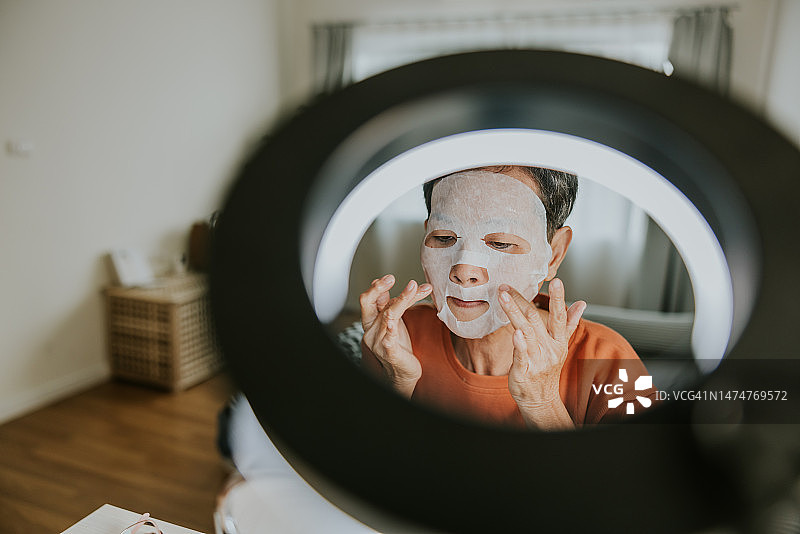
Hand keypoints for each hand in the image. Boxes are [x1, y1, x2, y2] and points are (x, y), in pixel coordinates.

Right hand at [360, 274, 431, 397]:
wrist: (403, 373)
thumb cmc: (398, 346)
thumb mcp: (393, 320)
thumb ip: (390, 304)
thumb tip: (385, 283)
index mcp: (370, 321)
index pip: (369, 298)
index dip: (377, 286)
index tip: (390, 277)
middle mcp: (371, 329)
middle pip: (368, 303)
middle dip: (378, 288)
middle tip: (391, 277)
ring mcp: (378, 341)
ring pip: (388, 314)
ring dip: (402, 299)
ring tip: (415, 287)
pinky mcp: (389, 352)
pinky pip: (389, 337)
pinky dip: (391, 328)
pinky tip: (393, 321)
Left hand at [498, 278, 585, 429]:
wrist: (541, 399)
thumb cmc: (548, 369)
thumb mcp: (561, 346)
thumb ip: (569, 323)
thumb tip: (582, 303)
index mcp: (558, 341)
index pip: (560, 316)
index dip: (559, 299)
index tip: (557, 281)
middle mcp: (549, 349)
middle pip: (536, 320)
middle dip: (520, 300)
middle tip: (506, 286)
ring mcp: (537, 360)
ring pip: (526, 332)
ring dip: (514, 313)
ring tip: (503, 297)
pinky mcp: (524, 371)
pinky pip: (521, 356)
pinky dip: (518, 344)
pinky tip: (515, 332)